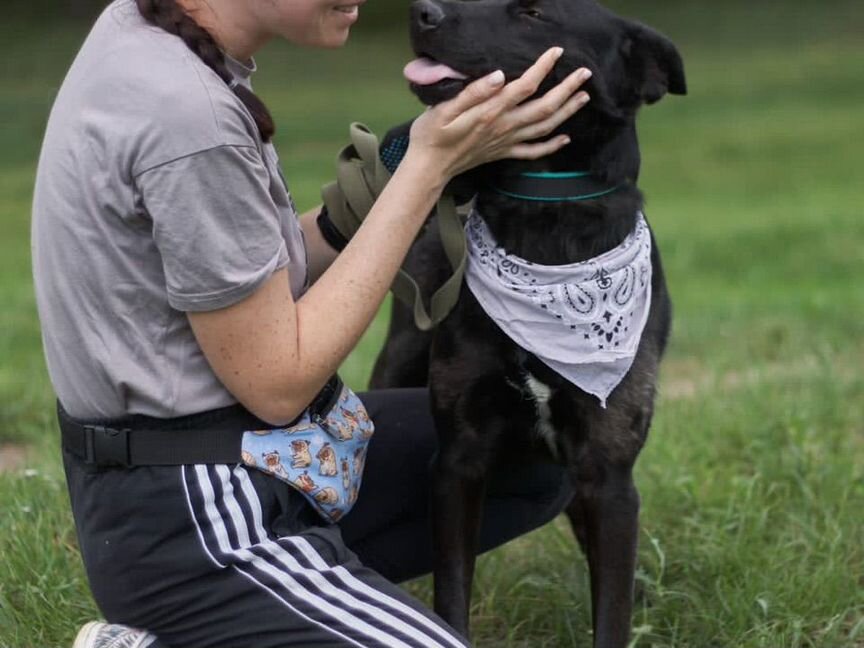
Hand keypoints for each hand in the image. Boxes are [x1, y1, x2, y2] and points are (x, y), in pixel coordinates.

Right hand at [405, 47, 591, 182]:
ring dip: (567, 112)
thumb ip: (473, 92)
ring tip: (583, 97)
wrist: (429, 167)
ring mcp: (506, 142)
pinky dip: (551, 146)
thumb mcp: (444, 108)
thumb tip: (499, 76)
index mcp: (491, 112)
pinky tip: (565, 139)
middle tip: (584, 74)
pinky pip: (533, 152)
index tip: (557, 52)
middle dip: (567, 89)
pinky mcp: (502, 153)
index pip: (525, 86)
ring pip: (544, 127)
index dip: (543, 68)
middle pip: (544, 107)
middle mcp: (504, 127)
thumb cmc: (432, 135)